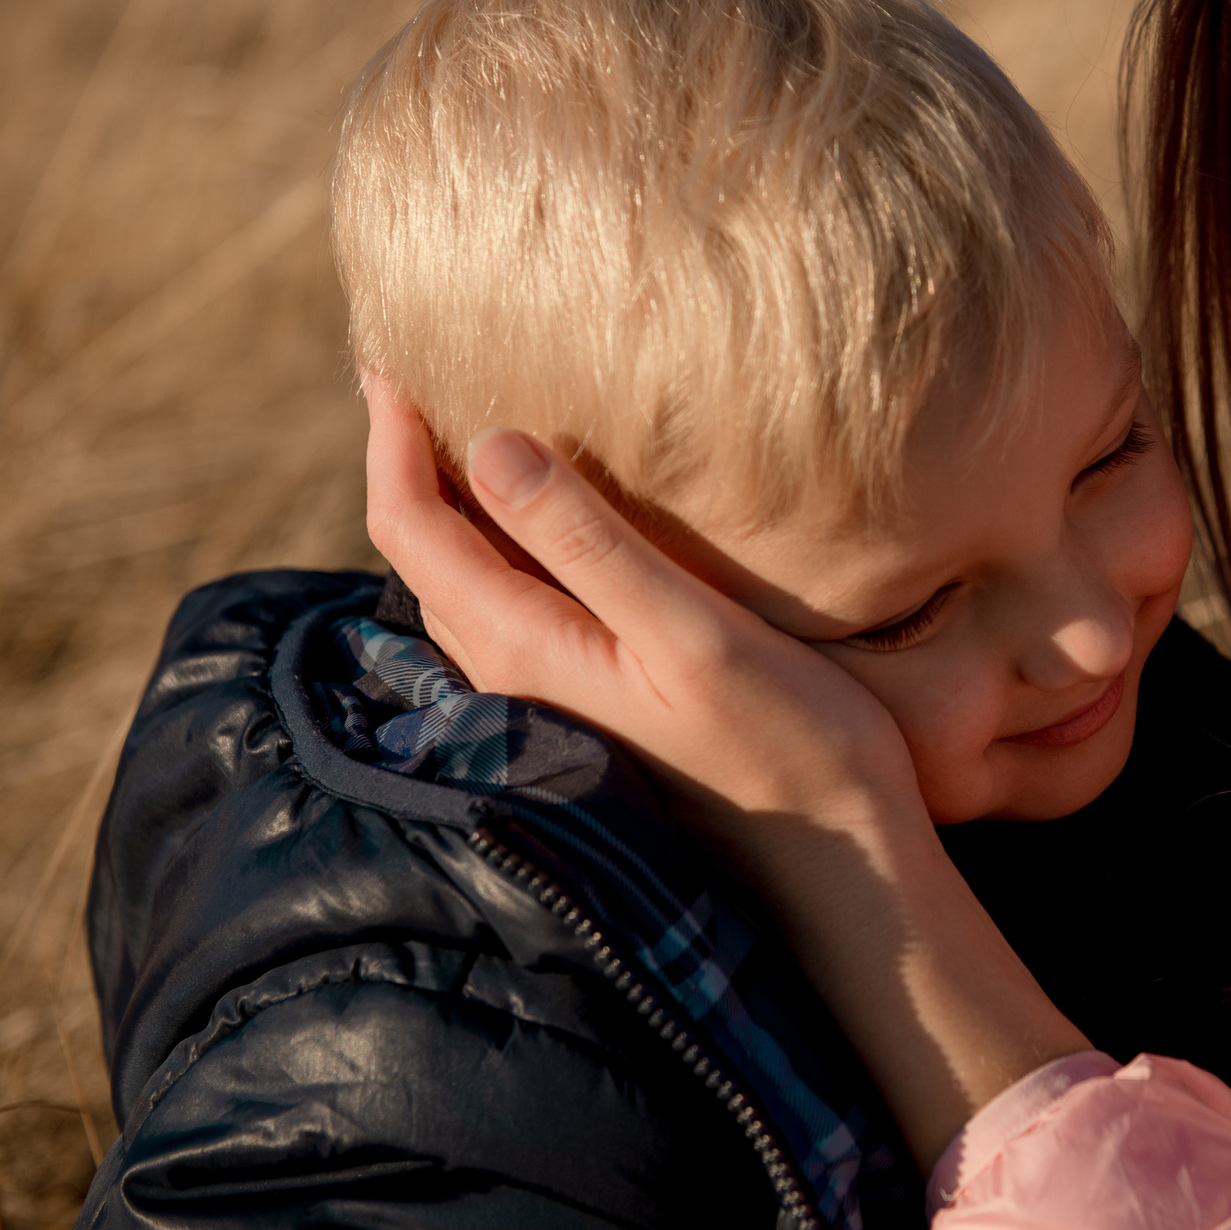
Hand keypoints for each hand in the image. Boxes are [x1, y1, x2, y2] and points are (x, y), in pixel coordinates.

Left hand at [360, 376, 921, 846]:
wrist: (839, 872)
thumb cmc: (791, 746)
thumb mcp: (694, 632)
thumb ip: (591, 543)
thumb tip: (488, 446)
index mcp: (527, 650)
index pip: (413, 527)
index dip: (391, 438)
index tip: (391, 356)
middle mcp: (515, 683)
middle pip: (424, 555)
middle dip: (409, 464)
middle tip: (419, 376)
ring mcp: (550, 707)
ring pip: (466, 588)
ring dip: (453, 510)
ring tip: (470, 435)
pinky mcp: (592, 718)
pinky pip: (512, 616)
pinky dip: (503, 553)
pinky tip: (547, 532)